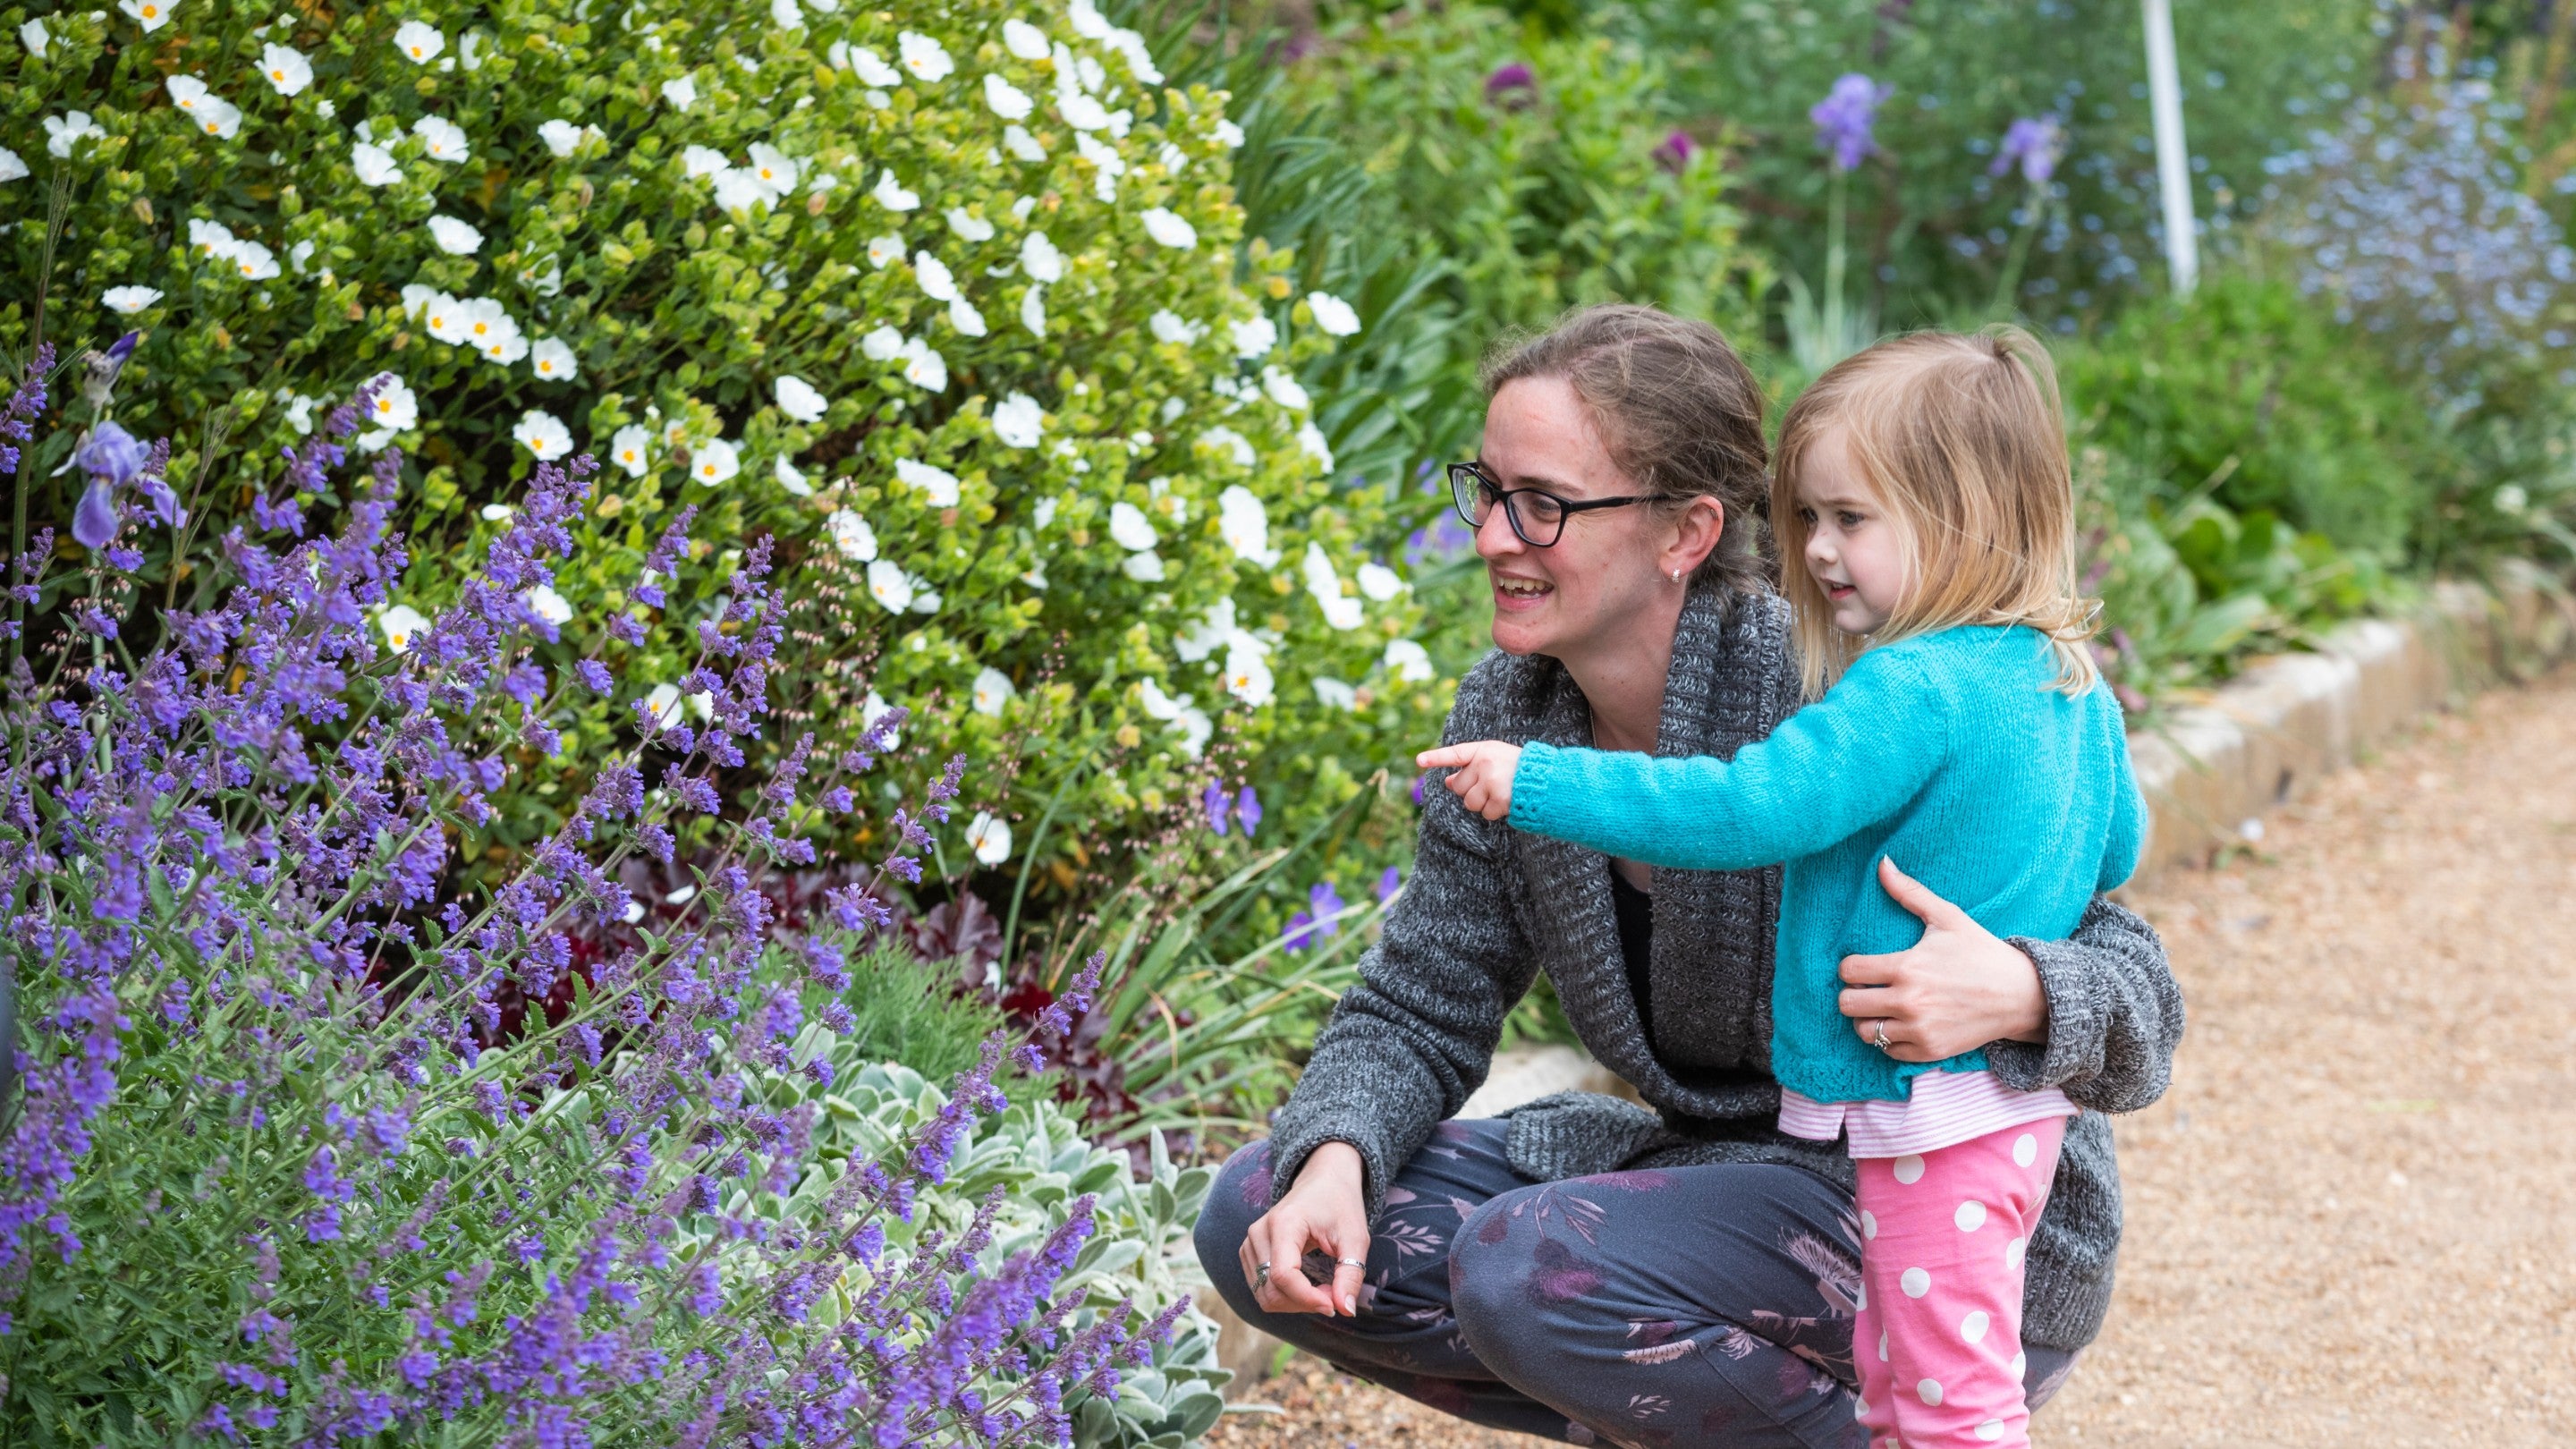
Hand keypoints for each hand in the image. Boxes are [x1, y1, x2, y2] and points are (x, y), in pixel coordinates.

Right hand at [1236, 1141, 1368, 1316]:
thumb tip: (1345, 1310)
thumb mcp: (1355, 1237)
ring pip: (1264, 1295)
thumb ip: (1351, 1273)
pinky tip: (1306, 1285)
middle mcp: (1259, 1232)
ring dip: (1294, 1303)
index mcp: (1283, 1223)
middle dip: (1304, 1303)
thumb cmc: (1341, 1205)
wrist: (1324, 1180)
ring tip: (1321, 1288)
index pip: (1283, 1276)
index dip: (1308, 1299)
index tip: (1334, 1305)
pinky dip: (1284, 1297)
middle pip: (1271, 1290)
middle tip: (1333, 1293)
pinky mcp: (1249, 1252)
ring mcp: (1250, 1242)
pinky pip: (1261, 1288)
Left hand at [1414, 741, 1522, 820]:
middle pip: (1459, 787)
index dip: (1436, 758)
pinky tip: (1507, 802)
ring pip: (1470, 803)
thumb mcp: (1495, 760)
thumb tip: (1448, 782)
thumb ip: (1471, 768)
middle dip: (1471, 792)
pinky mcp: (1500, 798)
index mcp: (1483, 750)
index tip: (1419, 761)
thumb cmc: (1518, 769)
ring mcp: (1492, 780)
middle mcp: (1485, 763)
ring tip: (1500, 794)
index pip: (1455, 754)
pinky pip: (1486, 813)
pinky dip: (1495, 813)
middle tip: (1490, 787)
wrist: (1547, 780)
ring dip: (1482, 804)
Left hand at [1838, 857, 2049, 1061]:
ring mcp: (1919, 1029)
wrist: (2021, 995)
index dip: (1850, 966)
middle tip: (1868, 988)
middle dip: (1852, 993)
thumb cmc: (1981, 952)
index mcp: (1907, 967)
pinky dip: (1888, 1039)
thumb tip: (1882, 862)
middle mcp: (1909, 1001)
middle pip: (1848, 1004)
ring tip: (1881, 1007)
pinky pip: (1887, 1051)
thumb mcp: (1947, 917)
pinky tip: (1901, 1023)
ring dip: (1867, 1019)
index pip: (1848, 971)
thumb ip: (1910, 892)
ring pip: (1864, 1031)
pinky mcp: (1930, 1051)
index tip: (1863, 966)